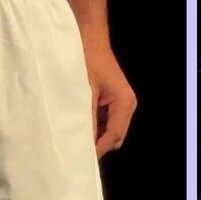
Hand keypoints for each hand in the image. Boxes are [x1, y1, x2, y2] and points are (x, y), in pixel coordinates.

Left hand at [84, 42, 137, 156]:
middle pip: (115, 136)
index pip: (114, 136)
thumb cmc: (87, 61)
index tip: (78, 160)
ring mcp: (120, 103)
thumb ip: (86, 118)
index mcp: (125, 103)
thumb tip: (82, 143)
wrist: (88, 39)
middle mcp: (127, 105)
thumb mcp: (84, 92)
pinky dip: (94, 127)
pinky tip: (77, 127)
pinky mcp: (111, 100)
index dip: (98, 150)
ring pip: (110, 130)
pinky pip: (105, 121)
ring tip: (73, 141)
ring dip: (95, 136)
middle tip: (74, 153)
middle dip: (98, 146)